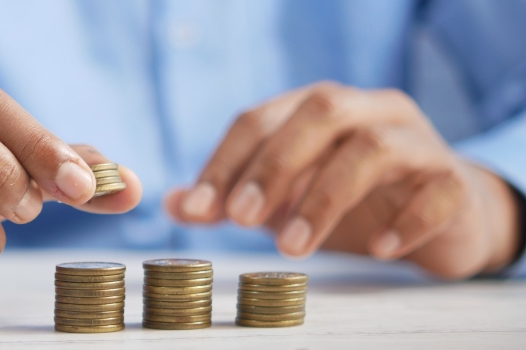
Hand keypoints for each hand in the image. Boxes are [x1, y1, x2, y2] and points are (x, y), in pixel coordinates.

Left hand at [167, 82, 519, 278]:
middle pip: (320, 112)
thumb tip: (172, 204)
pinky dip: (405, 220)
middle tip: (240, 219)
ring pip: (373, 148)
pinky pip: (437, 191)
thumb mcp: (285, 198)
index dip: (225, 161)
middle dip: (273, 165)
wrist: (442, 215)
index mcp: (319, 109)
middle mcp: (368, 111)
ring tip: (293, 248)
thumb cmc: (353, 200)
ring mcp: (417, 142)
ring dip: (325, 197)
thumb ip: (232, 198)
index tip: (198, 208)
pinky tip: (377, 249)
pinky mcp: (454, 181)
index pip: (260, 118)